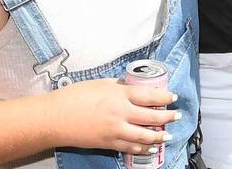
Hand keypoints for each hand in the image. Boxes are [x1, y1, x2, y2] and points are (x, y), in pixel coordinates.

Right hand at [47, 78, 179, 154]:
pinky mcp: (107, 143)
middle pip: (152, 117)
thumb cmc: (74, 96)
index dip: (165, 98)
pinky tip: (149, 148)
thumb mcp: (100, 83)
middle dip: (167, 117)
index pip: (150, 96)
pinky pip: (129, 147)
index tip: (173, 98)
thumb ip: (118, 86)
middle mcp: (121, 113)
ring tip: (167, 135)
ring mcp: (115, 130)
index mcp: (120, 95)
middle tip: (176, 116)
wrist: (54, 118)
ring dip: (159, 136)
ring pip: (144, 136)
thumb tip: (131, 86)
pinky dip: (142, 148)